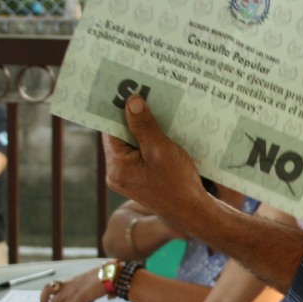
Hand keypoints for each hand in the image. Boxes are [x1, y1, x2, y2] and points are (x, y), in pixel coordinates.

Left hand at [40, 268, 103, 301]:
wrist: (109, 275)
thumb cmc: (103, 278)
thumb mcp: (89, 287)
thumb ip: (84, 296)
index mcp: (70, 282)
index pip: (50, 286)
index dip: (45, 296)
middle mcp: (68, 285)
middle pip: (47, 293)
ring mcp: (72, 290)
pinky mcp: (78, 296)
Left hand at [103, 95, 207, 227]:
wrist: (192, 211)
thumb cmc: (178, 183)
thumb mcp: (160, 149)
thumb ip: (144, 125)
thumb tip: (130, 101)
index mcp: (117, 167)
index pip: (110, 130)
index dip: (117, 109)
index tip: (124, 89)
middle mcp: (117, 173)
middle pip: (119, 136)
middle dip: (131, 117)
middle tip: (142, 94)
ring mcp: (127, 177)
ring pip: (130, 144)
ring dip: (142, 128)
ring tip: (155, 109)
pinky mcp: (139, 179)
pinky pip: (139, 154)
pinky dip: (148, 141)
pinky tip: (162, 129)